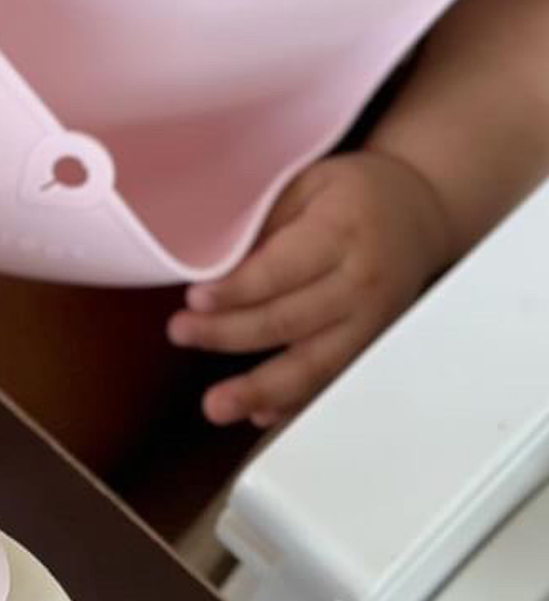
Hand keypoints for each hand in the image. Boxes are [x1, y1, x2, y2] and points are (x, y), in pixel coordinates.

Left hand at [167, 152, 452, 427]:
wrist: (420, 212)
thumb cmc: (351, 195)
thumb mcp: (305, 186)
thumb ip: (262, 224)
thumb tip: (208, 266)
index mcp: (342, 231)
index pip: (282, 270)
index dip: (236, 289)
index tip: (194, 298)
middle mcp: (361, 282)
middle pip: (289, 319)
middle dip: (229, 333)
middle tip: (181, 333)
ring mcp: (371, 321)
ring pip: (314, 364)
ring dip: (261, 389)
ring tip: (216, 407)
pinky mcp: (371, 346)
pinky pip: (332, 381)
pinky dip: (295, 403)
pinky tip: (258, 415)